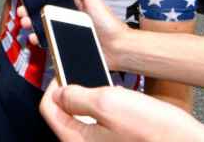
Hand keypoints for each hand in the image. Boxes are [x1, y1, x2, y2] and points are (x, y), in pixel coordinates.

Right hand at [16, 0, 130, 69]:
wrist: (117, 48)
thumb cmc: (108, 24)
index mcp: (74, 8)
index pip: (52, 1)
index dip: (39, 0)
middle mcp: (69, 20)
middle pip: (44, 15)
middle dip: (31, 13)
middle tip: (23, 13)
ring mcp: (67, 34)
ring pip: (44, 29)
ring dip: (32, 26)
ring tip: (27, 24)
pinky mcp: (67, 48)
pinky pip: (50, 43)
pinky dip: (40, 41)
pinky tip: (35, 38)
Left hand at [39, 80, 203, 141]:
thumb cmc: (155, 131)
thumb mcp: (108, 102)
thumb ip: (76, 96)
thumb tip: (58, 92)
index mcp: (75, 140)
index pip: (49, 108)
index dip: (54, 84)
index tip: (64, 68)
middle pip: (65, 114)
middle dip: (73, 91)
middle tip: (86, 73)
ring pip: (85, 119)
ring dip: (91, 100)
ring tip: (106, 86)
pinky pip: (102, 125)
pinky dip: (107, 110)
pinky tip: (121, 102)